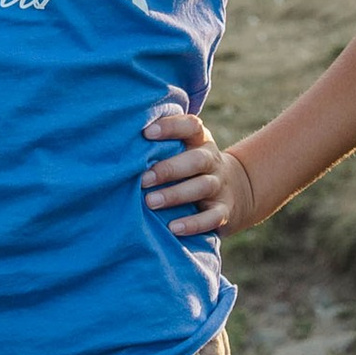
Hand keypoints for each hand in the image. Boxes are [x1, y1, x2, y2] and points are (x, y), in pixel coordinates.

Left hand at [142, 102, 254, 236]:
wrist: (237, 190)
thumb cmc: (190, 167)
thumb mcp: (183, 150)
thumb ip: (160, 145)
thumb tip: (118, 142)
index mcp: (200, 141)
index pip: (191, 126)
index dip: (171, 127)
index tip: (146, 133)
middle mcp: (212, 161)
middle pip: (197, 160)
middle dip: (169, 169)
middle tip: (143, 179)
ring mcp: (220, 186)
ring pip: (202, 187)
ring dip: (175, 195)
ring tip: (150, 202)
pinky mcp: (224, 211)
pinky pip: (212, 217)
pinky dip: (194, 224)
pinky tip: (173, 228)